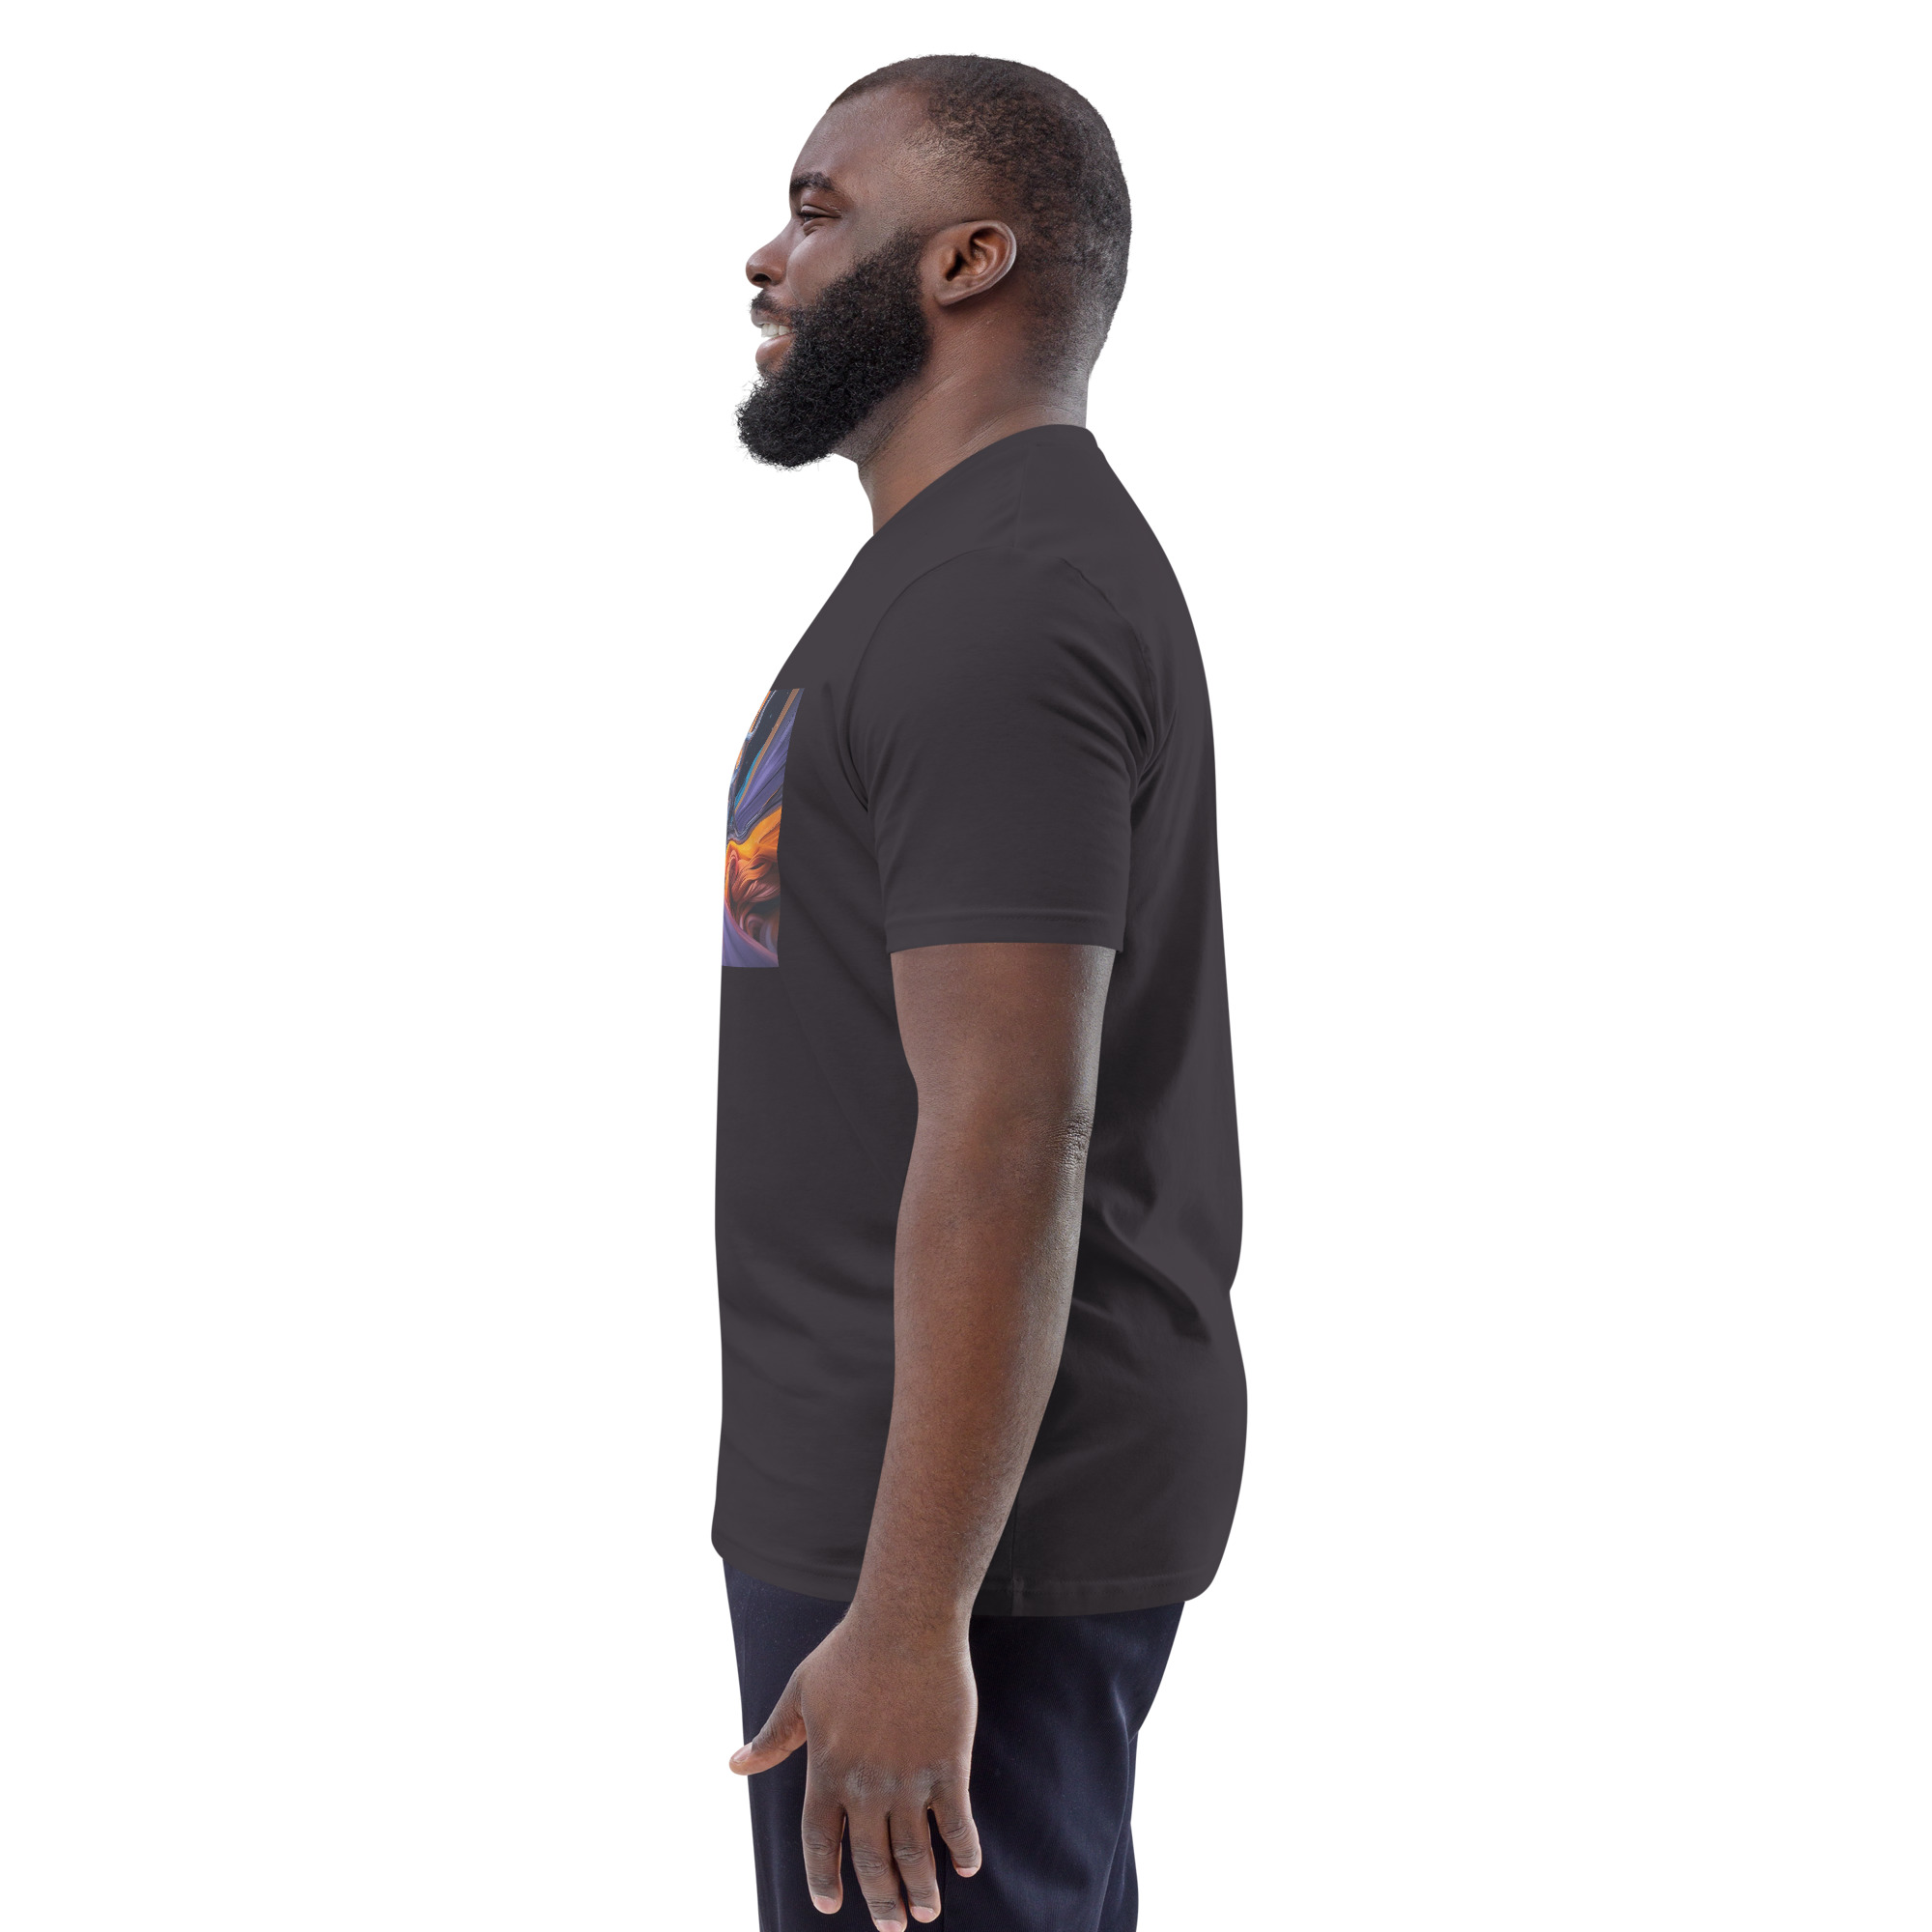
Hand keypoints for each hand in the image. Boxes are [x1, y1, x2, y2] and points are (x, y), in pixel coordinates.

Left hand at [729, 1610, 982, 1926]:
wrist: (905, 1622)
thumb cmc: (849, 1652)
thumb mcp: (800, 1693)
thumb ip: (773, 1737)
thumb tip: (735, 1765)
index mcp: (827, 1770)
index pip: (820, 1841)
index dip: (824, 1877)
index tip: (830, 1904)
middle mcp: (865, 1785)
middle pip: (871, 1859)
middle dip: (881, 1899)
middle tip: (892, 1926)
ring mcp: (909, 1779)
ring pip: (913, 1851)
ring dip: (920, 1887)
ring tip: (925, 1913)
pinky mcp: (948, 1764)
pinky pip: (956, 1820)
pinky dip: (962, 1848)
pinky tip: (967, 1866)